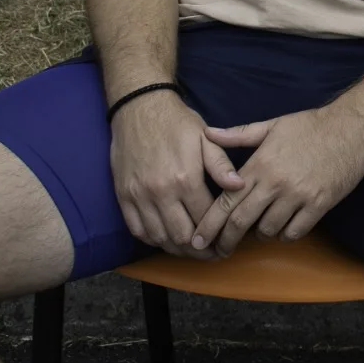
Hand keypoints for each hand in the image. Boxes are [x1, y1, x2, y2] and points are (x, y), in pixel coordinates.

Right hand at [110, 91, 244, 258]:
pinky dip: (153, 240)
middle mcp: (160, 192)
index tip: (227, 243)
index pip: (205, 218)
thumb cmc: (177, 123)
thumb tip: (241, 186)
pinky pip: (137, 230)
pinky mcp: (123, 197)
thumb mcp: (206, 139)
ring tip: (192, 250)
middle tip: (212, 254)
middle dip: (200, 250)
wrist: (139, 108)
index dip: (219, 234)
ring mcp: (138, 196)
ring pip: (159, 238)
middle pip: (182, 236)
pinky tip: (166, 239)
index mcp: (185, 178)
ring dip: (177, 249)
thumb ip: (222, 165)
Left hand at [192, 109, 363, 255]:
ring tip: (258, 231)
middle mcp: (276, 183)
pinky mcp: (319, 204)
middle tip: (219, 251)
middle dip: (226, 240)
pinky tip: (284, 227)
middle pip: (242, 221)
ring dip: (260, 234)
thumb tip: (208, 132)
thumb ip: (239, 134)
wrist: (351, 128)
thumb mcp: (272, 125)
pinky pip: (295, 231)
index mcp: (260, 164)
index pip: (227, 200)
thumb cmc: (310, 126)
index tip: (198, 240)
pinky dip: (285, 234)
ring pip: (268, 230)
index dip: (209, 224)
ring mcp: (298, 195)